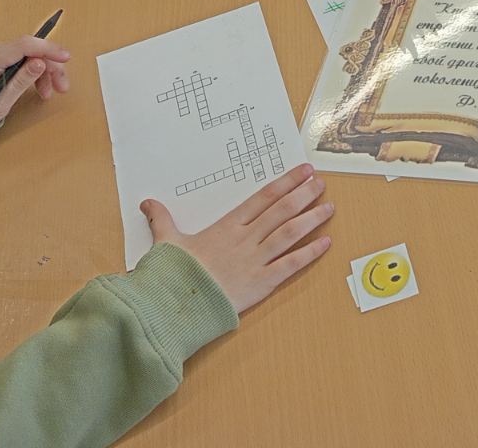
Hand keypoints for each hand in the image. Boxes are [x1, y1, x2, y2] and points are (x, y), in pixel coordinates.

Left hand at [0, 35, 70, 118]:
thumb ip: (19, 83)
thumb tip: (40, 63)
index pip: (22, 46)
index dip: (46, 49)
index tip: (65, 57)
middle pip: (29, 50)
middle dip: (49, 66)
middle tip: (62, 86)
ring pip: (28, 55)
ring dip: (44, 71)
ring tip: (49, 92)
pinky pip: (21, 59)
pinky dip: (33, 71)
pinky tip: (39, 87)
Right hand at [142, 165, 333, 314]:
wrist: (175, 306)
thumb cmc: (171, 274)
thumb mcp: (166, 242)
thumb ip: (162, 220)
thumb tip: (147, 201)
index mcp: (226, 226)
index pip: (262, 198)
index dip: (285, 182)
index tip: (303, 171)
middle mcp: (245, 239)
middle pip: (281, 211)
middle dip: (304, 194)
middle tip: (322, 182)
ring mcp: (255, 261)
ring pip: (289, 233)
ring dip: (312, 219)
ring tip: (329, 207)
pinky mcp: (261, 284)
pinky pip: (290, 265)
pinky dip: (309, 254)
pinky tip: (326, 243)